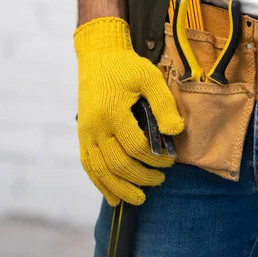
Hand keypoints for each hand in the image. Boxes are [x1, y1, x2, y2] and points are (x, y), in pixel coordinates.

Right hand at [74, 17, 183, 205]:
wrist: (98, 57)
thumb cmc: (126, 67)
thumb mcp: (149, 77)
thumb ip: (163, 104)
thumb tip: (175, 132)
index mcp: (112, 112)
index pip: (136, 147)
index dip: (156, 159)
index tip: (171, 161)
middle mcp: (95, 126)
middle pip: (118, 164)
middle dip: (141, 177)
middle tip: (160, 180)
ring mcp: (86, 133)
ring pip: (100, 171)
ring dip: (120, 188)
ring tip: (140, 199)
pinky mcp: (82, 136)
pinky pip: (88, 166)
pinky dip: (100, 184)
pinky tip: (113, 197)